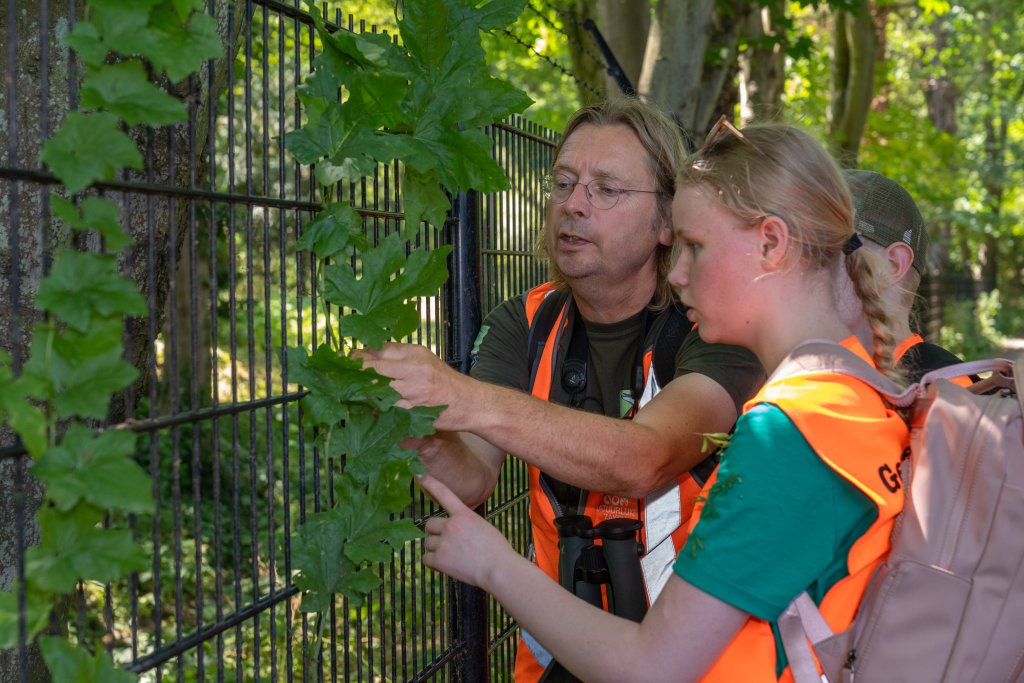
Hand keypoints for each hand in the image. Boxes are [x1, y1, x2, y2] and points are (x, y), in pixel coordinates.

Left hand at [354, 342, 470, 428]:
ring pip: (376, 390)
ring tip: (352, 396)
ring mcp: (414, 391)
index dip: (358, 358)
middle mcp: (414, 368)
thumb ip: (399, 357)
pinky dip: (376, 410)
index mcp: (414, 353)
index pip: (378, 350)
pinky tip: (369, 410)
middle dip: (354, 375)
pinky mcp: (414, 411)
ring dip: (362, 394)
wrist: (470, 402)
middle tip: (342, 382)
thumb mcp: (425, 360)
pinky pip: (387, 410)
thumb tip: (367, 356)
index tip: (348, 364)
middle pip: (372, 368)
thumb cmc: (445, 382)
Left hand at [418, 474, 514, 588]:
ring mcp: (444, 542)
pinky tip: (445, 566)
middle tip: (447, 543)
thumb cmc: (497, 550)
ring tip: (452, 557)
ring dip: (435, 549)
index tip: (418, 474)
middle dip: (435, 533)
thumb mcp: (482, 526)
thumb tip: (454, 531)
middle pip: (429, 525)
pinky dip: (433, 563)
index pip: (444, 493)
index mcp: (464, 514)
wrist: (498, 569)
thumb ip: (465, 523)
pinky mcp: (439, 559)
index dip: (430, 483)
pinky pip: (426, 559)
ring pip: (428, 543)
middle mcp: (451, 525)